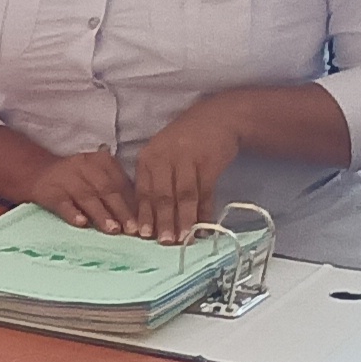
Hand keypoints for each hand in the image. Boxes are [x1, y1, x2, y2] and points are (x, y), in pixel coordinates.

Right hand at [18, 149, 141, 236]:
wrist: (39, 172)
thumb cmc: (78, 180)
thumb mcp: (98, 175)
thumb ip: (118, 189)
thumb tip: (142, 213)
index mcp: (101, 161)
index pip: (120, 182)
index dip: (133, 202)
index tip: (144, 221)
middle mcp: (85, 167)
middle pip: (106, 189)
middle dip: (121, 210)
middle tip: (133, 229)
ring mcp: (66, 179)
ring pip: (87, 197)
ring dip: (101, 214)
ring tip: (113, 229)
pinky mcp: (50, 192)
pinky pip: (63, 203)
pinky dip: (72, 213)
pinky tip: (81, 223)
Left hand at [127, 107, 245, 244]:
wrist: (217, 118)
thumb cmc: (185, 142)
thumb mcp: (163, 154)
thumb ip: (155, 180)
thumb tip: (150, 217)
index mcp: (148, 158)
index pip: (143, 191)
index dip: (144, 215)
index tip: (143, 235)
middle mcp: (164, 158)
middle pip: (162, 196)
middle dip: (163, 222)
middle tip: (164, 242)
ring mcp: (187, 159)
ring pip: (184, 196)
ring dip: (184, 220)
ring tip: (184, 239)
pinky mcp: (208, 163)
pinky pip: (205, 192)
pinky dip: (205, 211)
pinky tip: (205, 225)